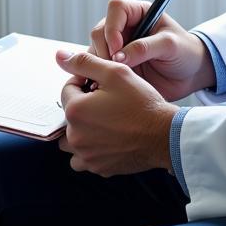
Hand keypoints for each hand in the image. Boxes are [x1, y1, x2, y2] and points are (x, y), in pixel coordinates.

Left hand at [56, 50, 176, 176]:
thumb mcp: (114, 72)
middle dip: (82, 106)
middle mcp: (76, 137)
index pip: (67, 89)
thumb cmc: (142, 104)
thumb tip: (60, 56)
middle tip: (106, 102)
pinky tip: (110, 139)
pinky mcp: (100, 169)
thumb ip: (84, 62)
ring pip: (72, 141)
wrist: (164, 135)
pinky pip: (85, 159)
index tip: (101, 84)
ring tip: (104, 122)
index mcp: (75, 111)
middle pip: (68, 115)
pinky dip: (92, 150)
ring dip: (82, 131)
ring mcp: (87, 155)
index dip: (84, 82)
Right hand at [88, 0, 215, 100]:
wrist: (190, 76)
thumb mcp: (170, 46)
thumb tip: (119, 57)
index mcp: (139, 13)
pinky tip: (108, 84)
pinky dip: (100, 74)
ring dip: (100, 63)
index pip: (117, 8)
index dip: (113, 26)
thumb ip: (145, 47)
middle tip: (114, 67)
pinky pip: (99, 66)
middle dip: (104, 49)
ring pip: (96, 49)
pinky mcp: (116, 64)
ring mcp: (118, 46)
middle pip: (101, 29)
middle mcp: (125, 27)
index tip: (117, 48)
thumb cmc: (185, 52)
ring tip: (112, 78)